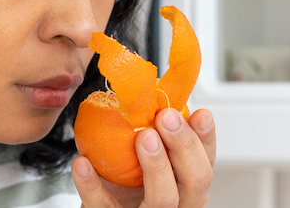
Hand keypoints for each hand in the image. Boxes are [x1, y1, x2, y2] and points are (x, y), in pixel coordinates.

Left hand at [72, 108, 215, 206]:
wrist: (102, 207)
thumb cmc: (126, 182)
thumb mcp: (147, 156)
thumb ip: (156, 131)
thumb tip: (154, 92)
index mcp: (186, 183)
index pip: (206, 161)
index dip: (205, 138)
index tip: (199, 113)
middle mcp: (177, 203)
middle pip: (196, 181)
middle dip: (185, 147)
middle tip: (166, 117)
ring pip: (164, 200)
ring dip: (156, 166)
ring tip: (142, 137)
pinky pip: (103, 206)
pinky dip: (92, 186)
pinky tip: (82, 163)